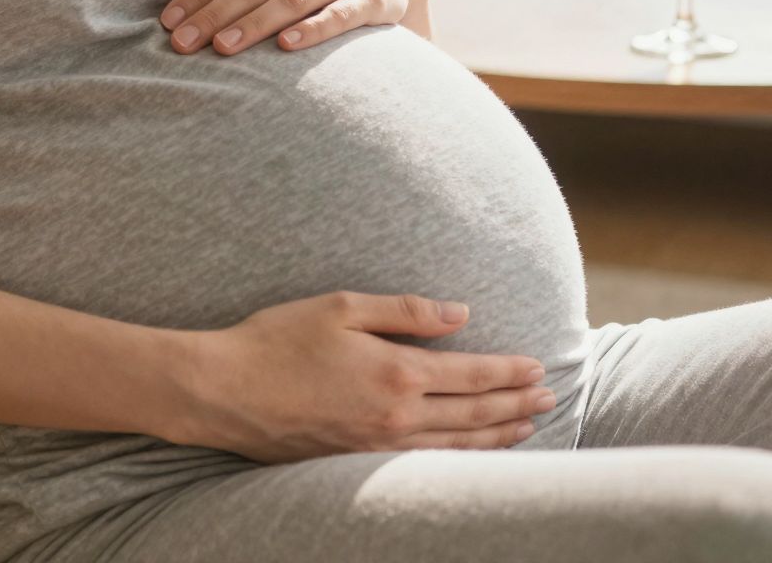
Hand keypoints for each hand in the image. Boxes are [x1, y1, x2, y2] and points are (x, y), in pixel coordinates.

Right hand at [162, 292, 552, 462]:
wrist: (224, 392)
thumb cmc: (278, 340)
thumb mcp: (343, 307)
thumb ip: (406, 311)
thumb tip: (460, 313)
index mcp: (395, 374)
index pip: (470, 375)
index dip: (508, 372)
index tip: (537, 367)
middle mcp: (394, 417)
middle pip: (472, 414)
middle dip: (514, 405)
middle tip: (548, 397)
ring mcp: (376, 448)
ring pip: (453, 446)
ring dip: (495, 436)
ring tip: (526, 426)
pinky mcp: (356, 464)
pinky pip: (424, 464)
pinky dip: (458, 458)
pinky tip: (471, 452)